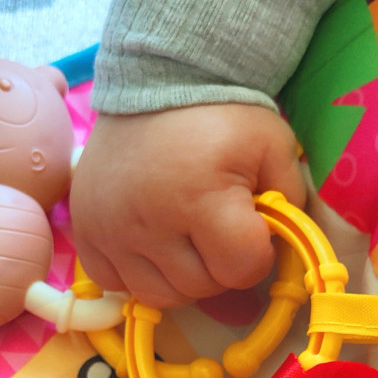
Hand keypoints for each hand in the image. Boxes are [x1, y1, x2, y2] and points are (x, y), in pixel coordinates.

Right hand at [69, 104, 305, 307]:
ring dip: (181, 276)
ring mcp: (110, 231)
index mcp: (200, 198)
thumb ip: (291, 204)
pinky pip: (118, 284)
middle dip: (219, 265)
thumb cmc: (221, 117)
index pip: (241, 270)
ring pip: (160, 296)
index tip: (250, 227)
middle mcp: (148, 221)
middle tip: (217, 227)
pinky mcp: (86, 233)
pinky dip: (139, 273)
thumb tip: (281, 264)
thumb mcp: (274, 147)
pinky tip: (152, 242)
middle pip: (201, 288)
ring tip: (186, 237)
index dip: (255, 254)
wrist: (154, 82)